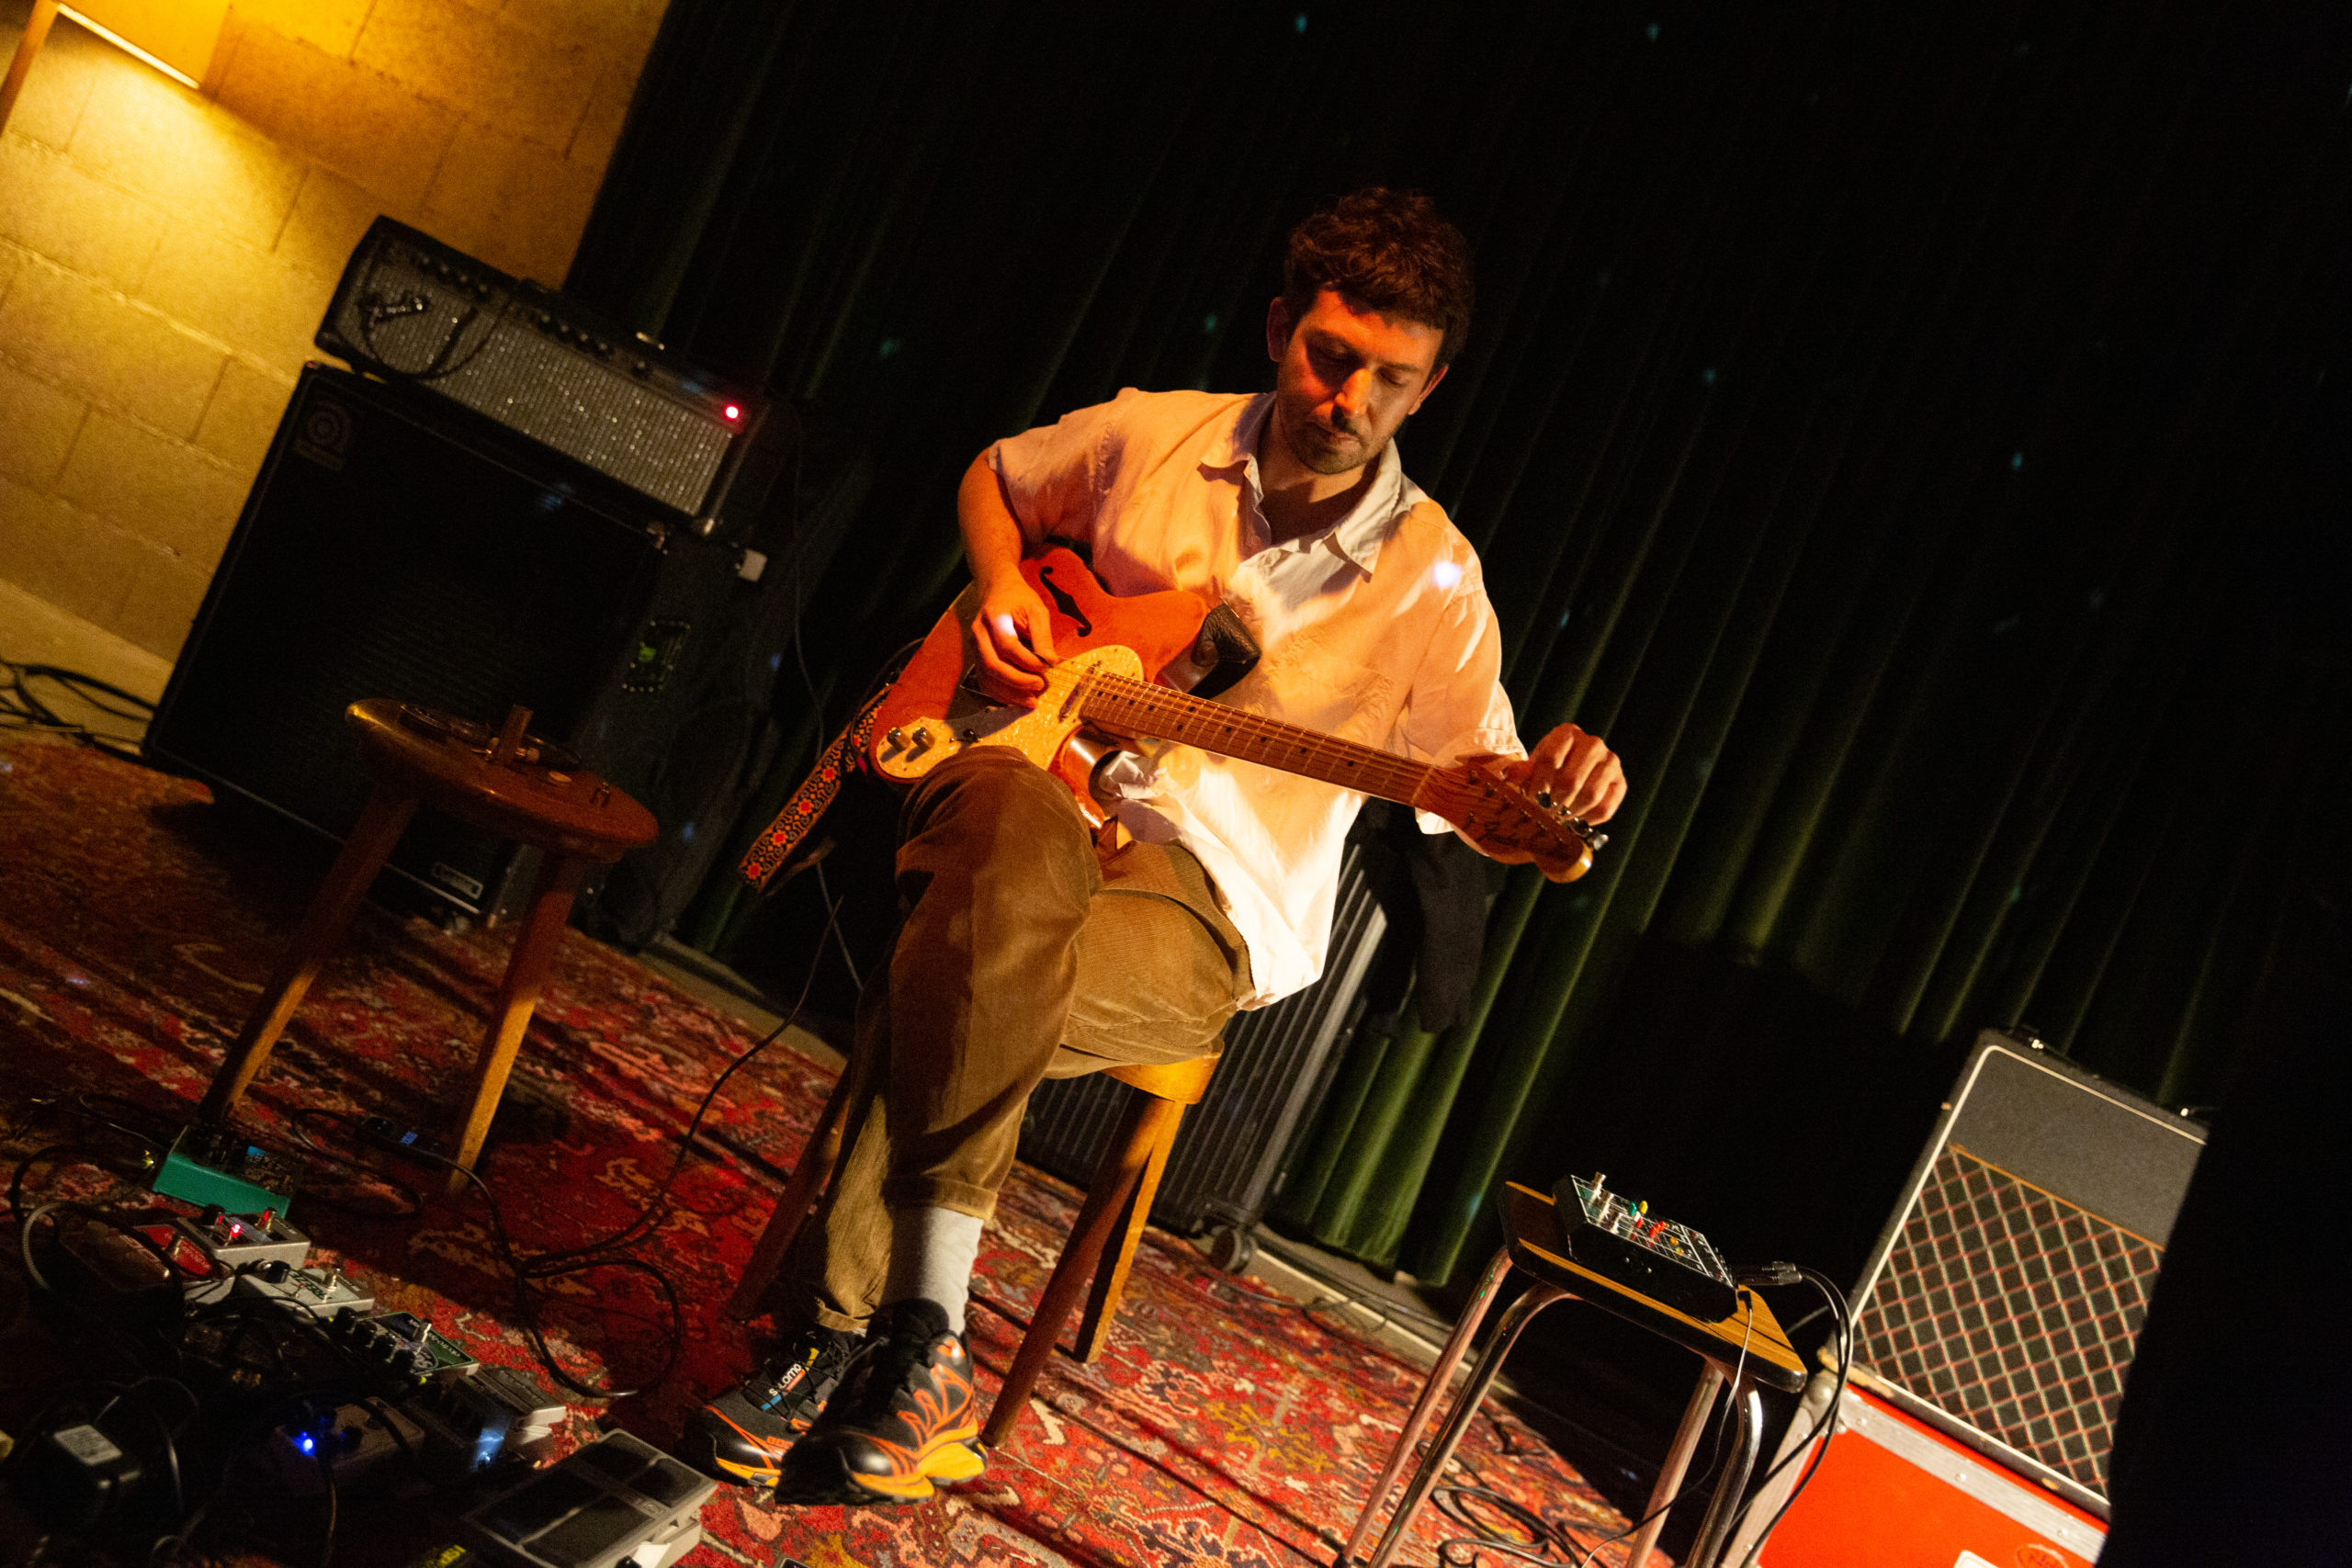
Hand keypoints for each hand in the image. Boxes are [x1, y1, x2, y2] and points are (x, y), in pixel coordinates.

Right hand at [971, 572, 1058, 696]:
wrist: (997, 591)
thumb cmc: (1019, 600)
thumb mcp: (1036, 610)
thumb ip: (1042, 636)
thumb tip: (1050, 662)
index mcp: (994, 617)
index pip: (1008, 646)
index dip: (1028, 661)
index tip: (1048, 666)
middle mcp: (979, 634)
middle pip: (993, 665)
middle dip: (1018, 681)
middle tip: (1040, 686)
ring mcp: (974, 647)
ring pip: (987, 677)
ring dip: (1009, 693)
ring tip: (1031, 701)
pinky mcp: (976, 658)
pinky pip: (985, 682)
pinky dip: (1000, 694)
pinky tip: (1017, 698)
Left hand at [1501, 722, 1625, 824]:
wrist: (1572, 769)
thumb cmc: (1548, 768)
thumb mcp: (1533, 766)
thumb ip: (1522, 771)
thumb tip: (1514, 775)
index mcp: (1567, 732)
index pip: (1550, 759)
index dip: (1537, 784)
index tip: (1529, 800)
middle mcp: (1593, 743)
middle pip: (1571, 779)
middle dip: (1554, 802)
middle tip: (1544, 814)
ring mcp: (1610, 762)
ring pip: (1590, 795)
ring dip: (1570, 813)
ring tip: (1558, 820)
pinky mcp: (1620, 782)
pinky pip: (1605, 807)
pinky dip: (1588, 820)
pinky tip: (1575, 823)